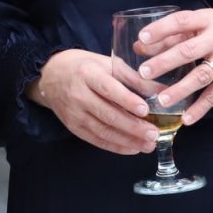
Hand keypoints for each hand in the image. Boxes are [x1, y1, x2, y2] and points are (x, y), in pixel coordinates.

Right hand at [28, 49, 159, 154]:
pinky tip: (133, 148)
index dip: (127, 100)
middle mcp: (78, 95)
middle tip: (154, 133)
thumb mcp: (106, 64)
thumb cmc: (83, 66)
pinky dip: (116, 146)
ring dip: (128, 140)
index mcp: (87, 74)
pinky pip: (96, 140)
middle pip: (107, 114)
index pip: (108, 88)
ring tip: (148, 144)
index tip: (146, 110)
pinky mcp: (73, 127)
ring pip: (103, 130)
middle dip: (133, 126)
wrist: (49, 76)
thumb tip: (162, 90)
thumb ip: (134, 78)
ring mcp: (74, 113)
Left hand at [135, 8, 212, 124]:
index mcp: (209, 19)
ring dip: (180, 89)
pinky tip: (186, 118)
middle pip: (188, 50)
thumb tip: (140, 46)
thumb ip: (175, 35)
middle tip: (144, 72)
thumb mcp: (205, 26)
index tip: (142, 38)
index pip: (182, 21)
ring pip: (201, 76)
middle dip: (164, 62)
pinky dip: (200, 108)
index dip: (161, 29)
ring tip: (161, 100)